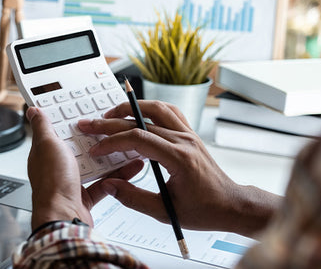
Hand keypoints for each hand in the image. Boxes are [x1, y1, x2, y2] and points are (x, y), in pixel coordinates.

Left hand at [26, 107, 143, 229]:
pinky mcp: (85, 196)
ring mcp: (71, 182)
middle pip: (80, 147)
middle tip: (113, 126)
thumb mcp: (47, 145)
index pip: (58, 131)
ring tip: (127, 145)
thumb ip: (42, 127)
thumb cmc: (52, 183)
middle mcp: (58, 167)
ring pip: (95, 165)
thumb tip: (33, 111)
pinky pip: (105, 183)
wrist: (63, 217)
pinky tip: (131, 167)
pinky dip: (119, 176)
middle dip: (97, 138)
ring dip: (112, 156)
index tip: (86, 111)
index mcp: (46, 152)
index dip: (71, 121)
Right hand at [78, 101, 280, 236]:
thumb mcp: (165, 212)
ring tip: (110, 114)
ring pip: (156, 108)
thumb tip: (110, 185)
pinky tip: (138, 113)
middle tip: (90, 123)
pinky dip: (150, 108)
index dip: (112, 142)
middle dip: (110, 121)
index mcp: (179, 158)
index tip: (96, 149)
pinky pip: (169, 111)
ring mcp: (188, 134)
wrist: (231, 204)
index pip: (138, 139)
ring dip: (131, 108)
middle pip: (141, 120)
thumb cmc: (204, 210)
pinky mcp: (189, 134)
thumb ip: (134, 198)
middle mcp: (184, 140)